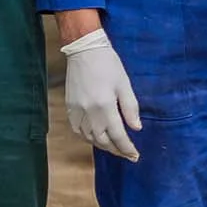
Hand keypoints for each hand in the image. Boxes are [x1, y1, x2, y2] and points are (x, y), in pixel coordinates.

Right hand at [63, 28, 141, 159]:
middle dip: (116, 150)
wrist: (84, 50)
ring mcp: (77, 111)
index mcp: (105, 106)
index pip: (118, 135)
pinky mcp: (69, 108)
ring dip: (102, 146)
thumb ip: (130, 108)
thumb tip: (136, 129)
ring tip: (114, 147)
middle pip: (102, 141)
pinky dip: (87, 138)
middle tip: (127, 154)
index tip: (135, 156)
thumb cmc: (108, 65)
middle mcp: (89, 112)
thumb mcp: (124, 85)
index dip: (127, 148)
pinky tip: (96, 138)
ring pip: (89, 138)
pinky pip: (77, 131)